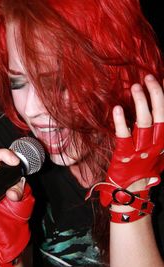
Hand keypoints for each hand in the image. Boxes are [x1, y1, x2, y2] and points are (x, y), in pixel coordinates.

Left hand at [112, 74, 163, 189]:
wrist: (132, 190)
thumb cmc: (142, 167)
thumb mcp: (156, 150)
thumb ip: (156, 133)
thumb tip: (152, 111)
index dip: (163, 97)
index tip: (159, 80)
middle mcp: (157, 143)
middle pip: (160, 114)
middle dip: (156, 94)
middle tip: (147, 78)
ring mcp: (141, 148)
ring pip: (145, 121)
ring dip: (141, 102)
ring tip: (135, 87)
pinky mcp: (125, 153)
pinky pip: (124, 134)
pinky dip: (121, 121)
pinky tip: (117, 108)